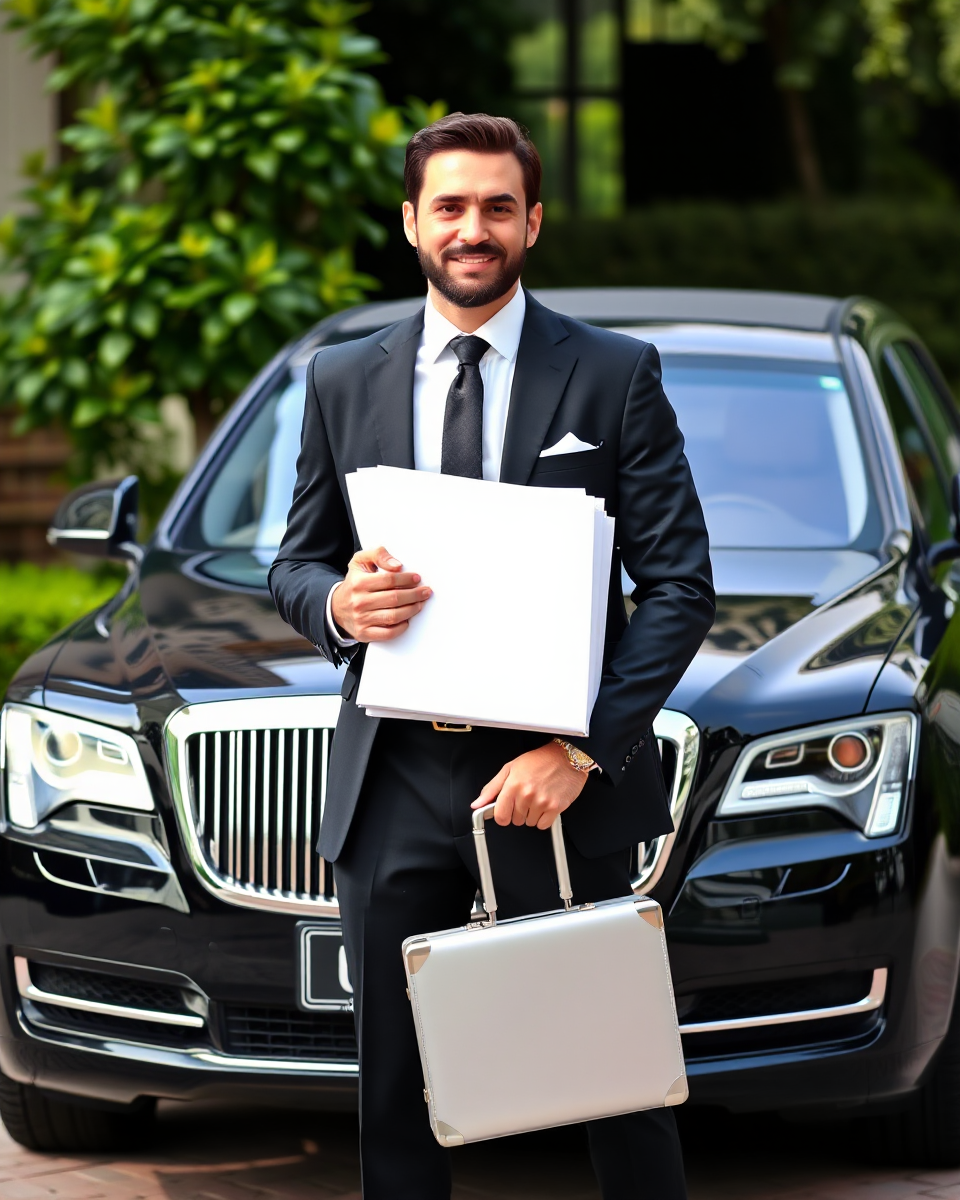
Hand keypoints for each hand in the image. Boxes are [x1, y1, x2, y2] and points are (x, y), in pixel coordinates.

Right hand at [331, 546, 431, 642]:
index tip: (417, 578)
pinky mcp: (364, 633)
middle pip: (394, 598)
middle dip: (414, 595)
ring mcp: (361, 619)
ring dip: (411, 610)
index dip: (406, 579)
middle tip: (425, 592)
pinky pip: (388, 633)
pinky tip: (407, 619)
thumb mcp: (360, 561)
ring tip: (420, 604)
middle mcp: (359, 602)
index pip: (389, 580)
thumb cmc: (354, 583)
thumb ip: (378, 555)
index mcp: (358, 583)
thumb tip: (397, 565)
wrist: (336, 607)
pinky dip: (401, 627)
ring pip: (394, 616)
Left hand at [471, 742, 587, 829]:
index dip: (502, 816)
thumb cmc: (539, 760)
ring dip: (532, 814)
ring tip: (537, 797)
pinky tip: (546, 804)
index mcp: (513, 785)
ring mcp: (542, 802)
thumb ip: (492, 788)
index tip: (506, 811)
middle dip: (519, 811)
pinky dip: (544, 818)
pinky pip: (543, 825)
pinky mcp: (556, 807)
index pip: (500, 816)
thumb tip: (477, 804)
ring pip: (530, 823)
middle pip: (515, 820)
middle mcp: (527, 795)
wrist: (566, 757)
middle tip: (526, 796)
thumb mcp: (510, 768)